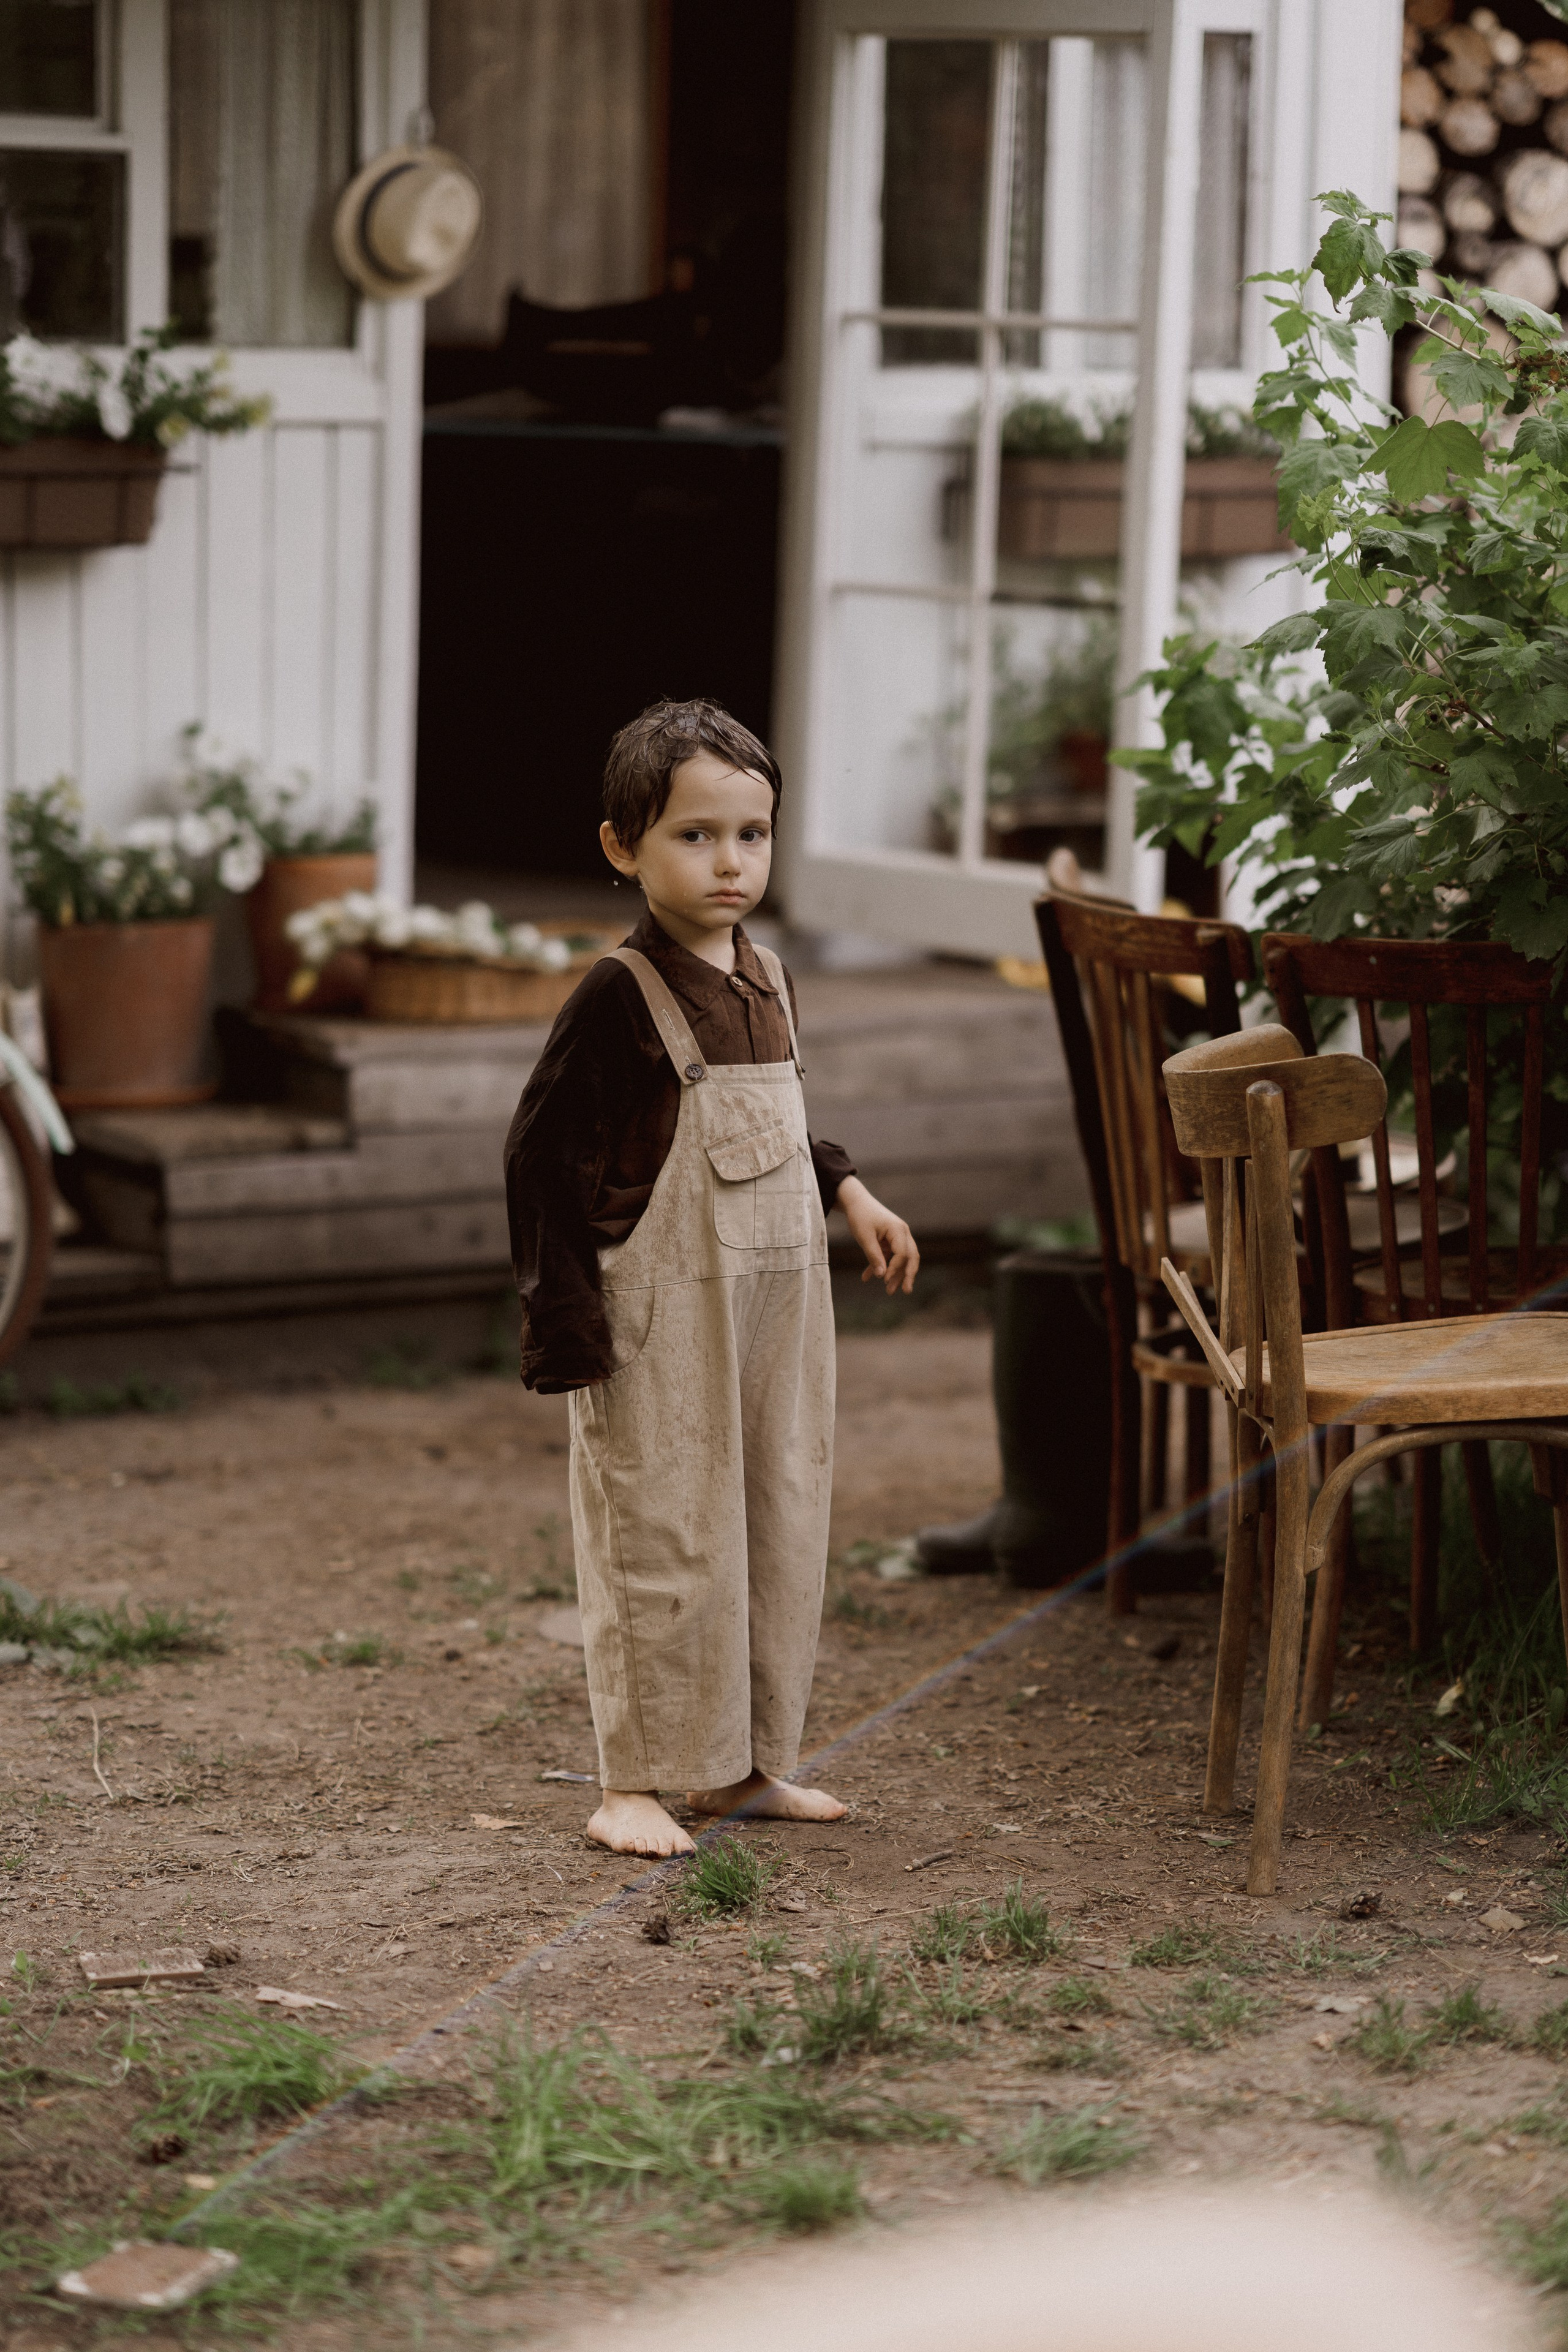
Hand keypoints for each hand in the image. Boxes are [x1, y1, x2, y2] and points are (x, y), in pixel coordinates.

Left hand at [835, 1175, 918, 1295]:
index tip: (884, 1280)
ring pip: (902, 1259)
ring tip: (889, 1291)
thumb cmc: (860, 1216)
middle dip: (908, 1275)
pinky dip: (882, 1266)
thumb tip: (882, 1276)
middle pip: (911, 1257)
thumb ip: (874, 1256)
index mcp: (898, 1230)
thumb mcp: (864, 1237)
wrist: (855, 1201)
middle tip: (906, 1292)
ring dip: (896, 1274)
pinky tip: (867, 1277)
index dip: (895, 1269)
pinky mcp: (890, 1240)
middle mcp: (903, 1233)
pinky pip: (890, 1256)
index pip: (903, 1254)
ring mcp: (898, 1236)